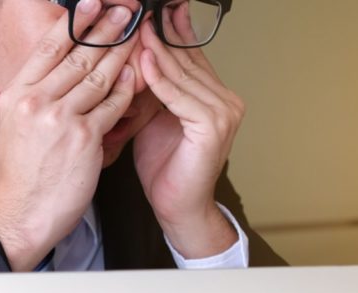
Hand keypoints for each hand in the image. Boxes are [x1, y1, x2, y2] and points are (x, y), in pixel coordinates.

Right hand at [0, 0, 136, 270]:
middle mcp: (38, 102)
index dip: (74, 23)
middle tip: (125, 12)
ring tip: (137, 36)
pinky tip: (137, 76)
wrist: (23, 215)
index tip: (92, 6)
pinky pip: (112, 106)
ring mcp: (62, 120)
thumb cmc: (15, 178)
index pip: (49, 48)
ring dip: (121, 53)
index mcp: (16, 96)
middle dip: (105, 30)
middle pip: (78, 56)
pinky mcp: (85, 139)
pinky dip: (126, 90)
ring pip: (98, 76)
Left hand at [133, 14, 243, 257]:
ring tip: (135, 28)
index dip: (170, 32)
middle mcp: (224, 99)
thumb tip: (132, 59)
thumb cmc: (165, 169)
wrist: (176, 208)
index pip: (189, 55)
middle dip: (160, 34)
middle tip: (138, 12)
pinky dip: (160, 79)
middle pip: (187, 59)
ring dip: (156, 50)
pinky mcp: (213, 127)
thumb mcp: (152, 118)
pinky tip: (144, 61)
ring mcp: (223, 112)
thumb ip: (150, 90)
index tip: (151, 10)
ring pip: (183, 74)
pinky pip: (180, 97)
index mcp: (212, 96)